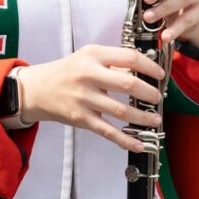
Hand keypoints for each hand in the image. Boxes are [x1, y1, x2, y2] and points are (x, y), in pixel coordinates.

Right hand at [18, 45, 165, 151]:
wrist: (39, 88)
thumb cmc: (69, 71)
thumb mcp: (88, 56)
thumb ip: (113, 61)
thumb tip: (144, 71)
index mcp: (93, 55)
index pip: (129, 57)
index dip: (149, 67)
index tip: (159, 75)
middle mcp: (88, 75)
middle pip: (128, 83)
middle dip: (149, 93)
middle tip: (158, 98)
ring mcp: (84, 98)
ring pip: (121, 111)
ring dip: (143, 118)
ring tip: (155, 119)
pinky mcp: (81, 118)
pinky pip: (108, 132)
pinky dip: (126, 139)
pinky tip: (139, 143)